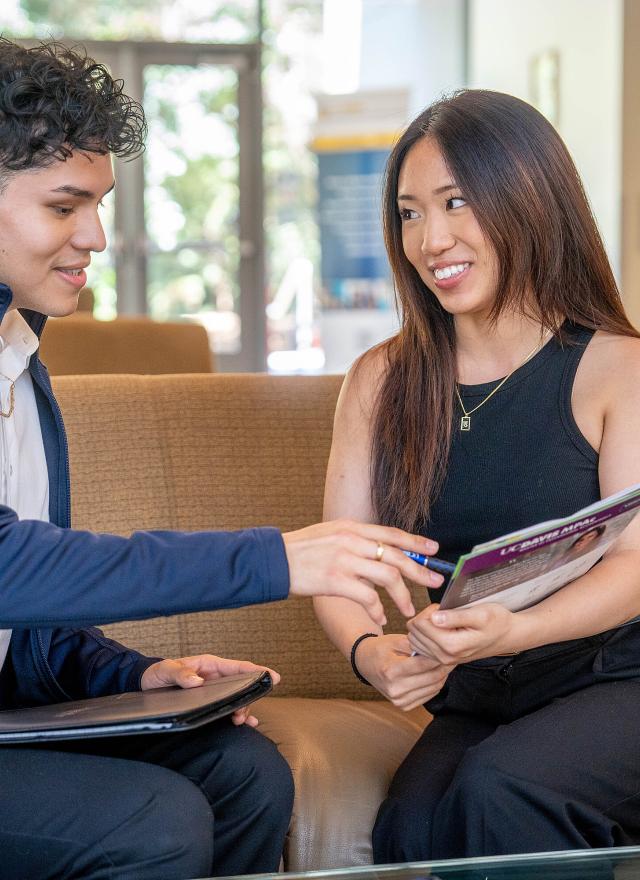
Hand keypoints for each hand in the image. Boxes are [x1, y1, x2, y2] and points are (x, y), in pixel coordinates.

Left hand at [140, 655, 278, 726]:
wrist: (146, 684)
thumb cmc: (157, 673)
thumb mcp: (166, 670)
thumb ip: (180, 673)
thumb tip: (197, 681)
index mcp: (209, 664)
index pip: (238, 666)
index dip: (257, 670)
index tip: (273, 676)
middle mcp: (215, 677)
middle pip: (241, 686)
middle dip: (248, 698)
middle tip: (242, 714)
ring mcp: (214, 691)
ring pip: (237, 698)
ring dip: (242, 709)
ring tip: (239, 721)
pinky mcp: (208, 703)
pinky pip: (228, 708)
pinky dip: (239, 715)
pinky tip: (247, 724)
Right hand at [282, 520, 442, 625]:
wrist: (271, 560)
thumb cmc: (299, 550)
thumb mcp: (328, 534)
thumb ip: (352, 539)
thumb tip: (376, 550)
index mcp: (351, 527)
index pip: (391, 533)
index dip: (415, 541)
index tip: (434, 550)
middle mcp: (351, 540)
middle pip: (396, 555)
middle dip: (419, 570)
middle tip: (435, 582)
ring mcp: (344, 559)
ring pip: (387, 576)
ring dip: (402, 596)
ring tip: (409, 610)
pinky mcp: (335, 580)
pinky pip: (368, 597)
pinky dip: (378, 609)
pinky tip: (380, 617)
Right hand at [354, 632, 453, 710]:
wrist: (365, 663)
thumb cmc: (381, 649)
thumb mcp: (395, 640)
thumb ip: (417, 645)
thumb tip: (439, 650)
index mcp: (390, 670)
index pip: (424, 664)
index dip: (440, 655)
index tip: (448, 648)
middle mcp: (394, 689)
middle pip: (432, 677)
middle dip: (445, 665)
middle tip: (452, 655)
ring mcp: (399, 700)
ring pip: (434, 687)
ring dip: (443, 675)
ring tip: (447, 663)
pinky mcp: (403, 706)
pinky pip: (429, 695)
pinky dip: (436, 684)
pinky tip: (436, 673)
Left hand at [407, 602, 515, 663]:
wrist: (506, 636)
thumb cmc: (496, 621)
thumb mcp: (480, 613)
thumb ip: (455, 617)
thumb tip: (434, 618)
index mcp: (451, 645)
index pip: (420, 624)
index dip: (429, 611)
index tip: (443, 608)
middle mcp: (444, 656)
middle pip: (415, 632)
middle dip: (425, 618)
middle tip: (443, 613)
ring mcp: (443, 660)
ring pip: (415, 639)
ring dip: (425, 627)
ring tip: (443, 621)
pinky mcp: (442, 659)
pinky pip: (421, 646)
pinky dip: (425, 635)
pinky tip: (440, 629)